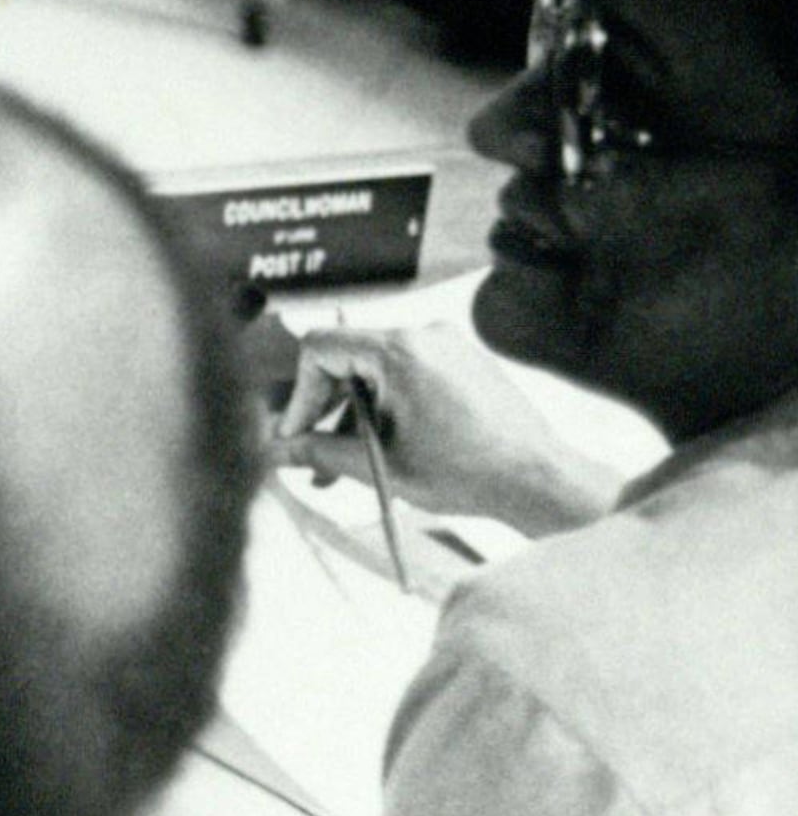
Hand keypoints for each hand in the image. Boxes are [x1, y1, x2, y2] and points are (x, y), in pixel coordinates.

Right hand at [274, 319, 616, 539]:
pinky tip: (388, 447)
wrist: (540, 480)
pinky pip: (407, 374)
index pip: (320, 349)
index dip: (299, 394)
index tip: (296, 434)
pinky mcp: (464, 361)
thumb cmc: (467, 471)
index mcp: (400, 350)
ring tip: (352, 462)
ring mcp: (448, 346)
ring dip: (356, 412)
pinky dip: (388, 405)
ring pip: (376, 370)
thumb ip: (319, 451)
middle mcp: (424, 335)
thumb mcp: (380, 465)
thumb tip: (274, 452)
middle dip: (325, 408)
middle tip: (314, 453)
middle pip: (347, 358)